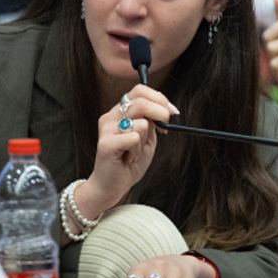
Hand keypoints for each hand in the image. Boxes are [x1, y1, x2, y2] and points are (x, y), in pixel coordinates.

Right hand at [74, 85, 177, 216]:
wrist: (112, 186)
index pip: (139, 90)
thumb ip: (151, 122)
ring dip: (144, 141)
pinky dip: (136, 151)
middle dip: (160, 113)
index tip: (172, 111)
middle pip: (141, 102)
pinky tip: (128, 158)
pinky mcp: (105, 143)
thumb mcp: (146, 139)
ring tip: (134, 152)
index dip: (158, 97)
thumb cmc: (128, 162)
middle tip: (165, 127)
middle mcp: (111, 116)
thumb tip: (166, 110)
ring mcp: (106, 128)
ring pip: (140, 123)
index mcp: (120, 112)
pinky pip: (133, 138)